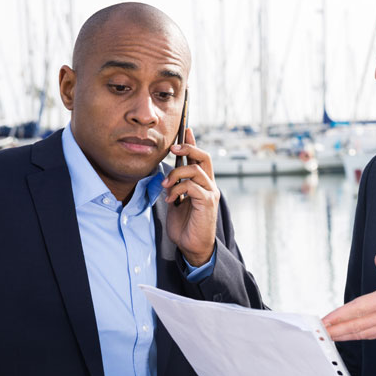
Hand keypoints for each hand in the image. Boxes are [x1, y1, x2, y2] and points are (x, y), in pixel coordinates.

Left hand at [164, 128, 217, 265]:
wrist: (193, 247)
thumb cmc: (185, 226)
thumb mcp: (176, 202)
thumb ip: (174, 187)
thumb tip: (164, 174)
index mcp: (202, 183)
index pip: (200, 157)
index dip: (193, 142)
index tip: (186, 128)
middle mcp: (209, 185)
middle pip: (204, 156)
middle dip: (188, 147)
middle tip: (173, 148)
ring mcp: (210, 193)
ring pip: (195, 170)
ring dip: (176, 174)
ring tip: (165, 186)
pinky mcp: (207, 202)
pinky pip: (192, 186)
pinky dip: (178, 189)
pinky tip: (171, 199)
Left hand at [323, 253, 375, 340]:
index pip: (360, 308)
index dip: (340, 315)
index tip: (325, 321)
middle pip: (357, 325)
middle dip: (336, 330)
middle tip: (318, 334)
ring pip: (364, 332)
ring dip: (345, 335)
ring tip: (329, 337)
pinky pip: (375, 335)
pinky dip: (360, 337)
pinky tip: (352, 336)